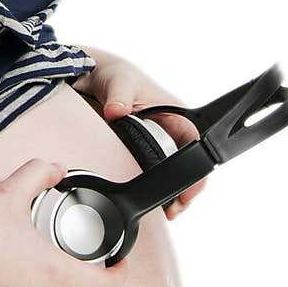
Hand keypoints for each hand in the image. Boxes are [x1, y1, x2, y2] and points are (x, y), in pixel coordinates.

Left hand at [71, 50, 207, 218]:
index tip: (186, 192)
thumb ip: (119, 96)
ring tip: (165, 212)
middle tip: (174, 209)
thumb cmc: (113, 75)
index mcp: (175, 113)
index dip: (196, 171)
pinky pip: (153, 175)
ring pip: (173, 174)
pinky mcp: (142, 153)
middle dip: (185, 189)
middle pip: (189, 166)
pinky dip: (154, 189)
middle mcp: (170, 130)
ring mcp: (157, 143)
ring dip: (172, 193)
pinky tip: (149, 202)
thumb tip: (116, 111)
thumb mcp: (118, 82)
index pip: (195, 144)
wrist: (91, 79)